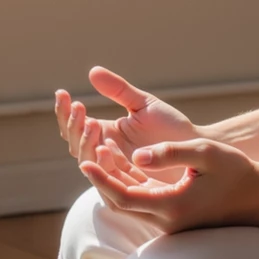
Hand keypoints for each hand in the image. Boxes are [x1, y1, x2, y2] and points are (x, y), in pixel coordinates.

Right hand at [55, 67, 206, 183]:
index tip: (62, 93)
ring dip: (86, 143)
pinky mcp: (127, 187)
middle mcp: (105, 154)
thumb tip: (92, 71)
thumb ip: (119, 90)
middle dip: (74, 126)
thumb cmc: (171, 127)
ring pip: (86, 161)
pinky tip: (104, 146)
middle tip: (80, 107)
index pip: (76, 125)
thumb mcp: (143, 104)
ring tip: (93, 123)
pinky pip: (108, 178)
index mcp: (106, 134)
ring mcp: (115, 171)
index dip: (65, 112)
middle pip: (75, 144)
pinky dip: (103, 163)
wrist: (196, 148)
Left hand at [78, 137, 258, 232]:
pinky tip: (126, 163)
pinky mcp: (175, 219)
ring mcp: (171, 224)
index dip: (101, 179)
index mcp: (172, 207)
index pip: (123, 197)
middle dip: (103, 177)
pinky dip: (132, 184)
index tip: (85, 160)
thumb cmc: (238, 172)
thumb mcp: (205, 154)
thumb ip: (170, 152)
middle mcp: (167, 222)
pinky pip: (145, 203)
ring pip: (131, 203)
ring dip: (116, 180)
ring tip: (104, 150)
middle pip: (121, 203)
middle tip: (91, 150)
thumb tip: (135, 157)